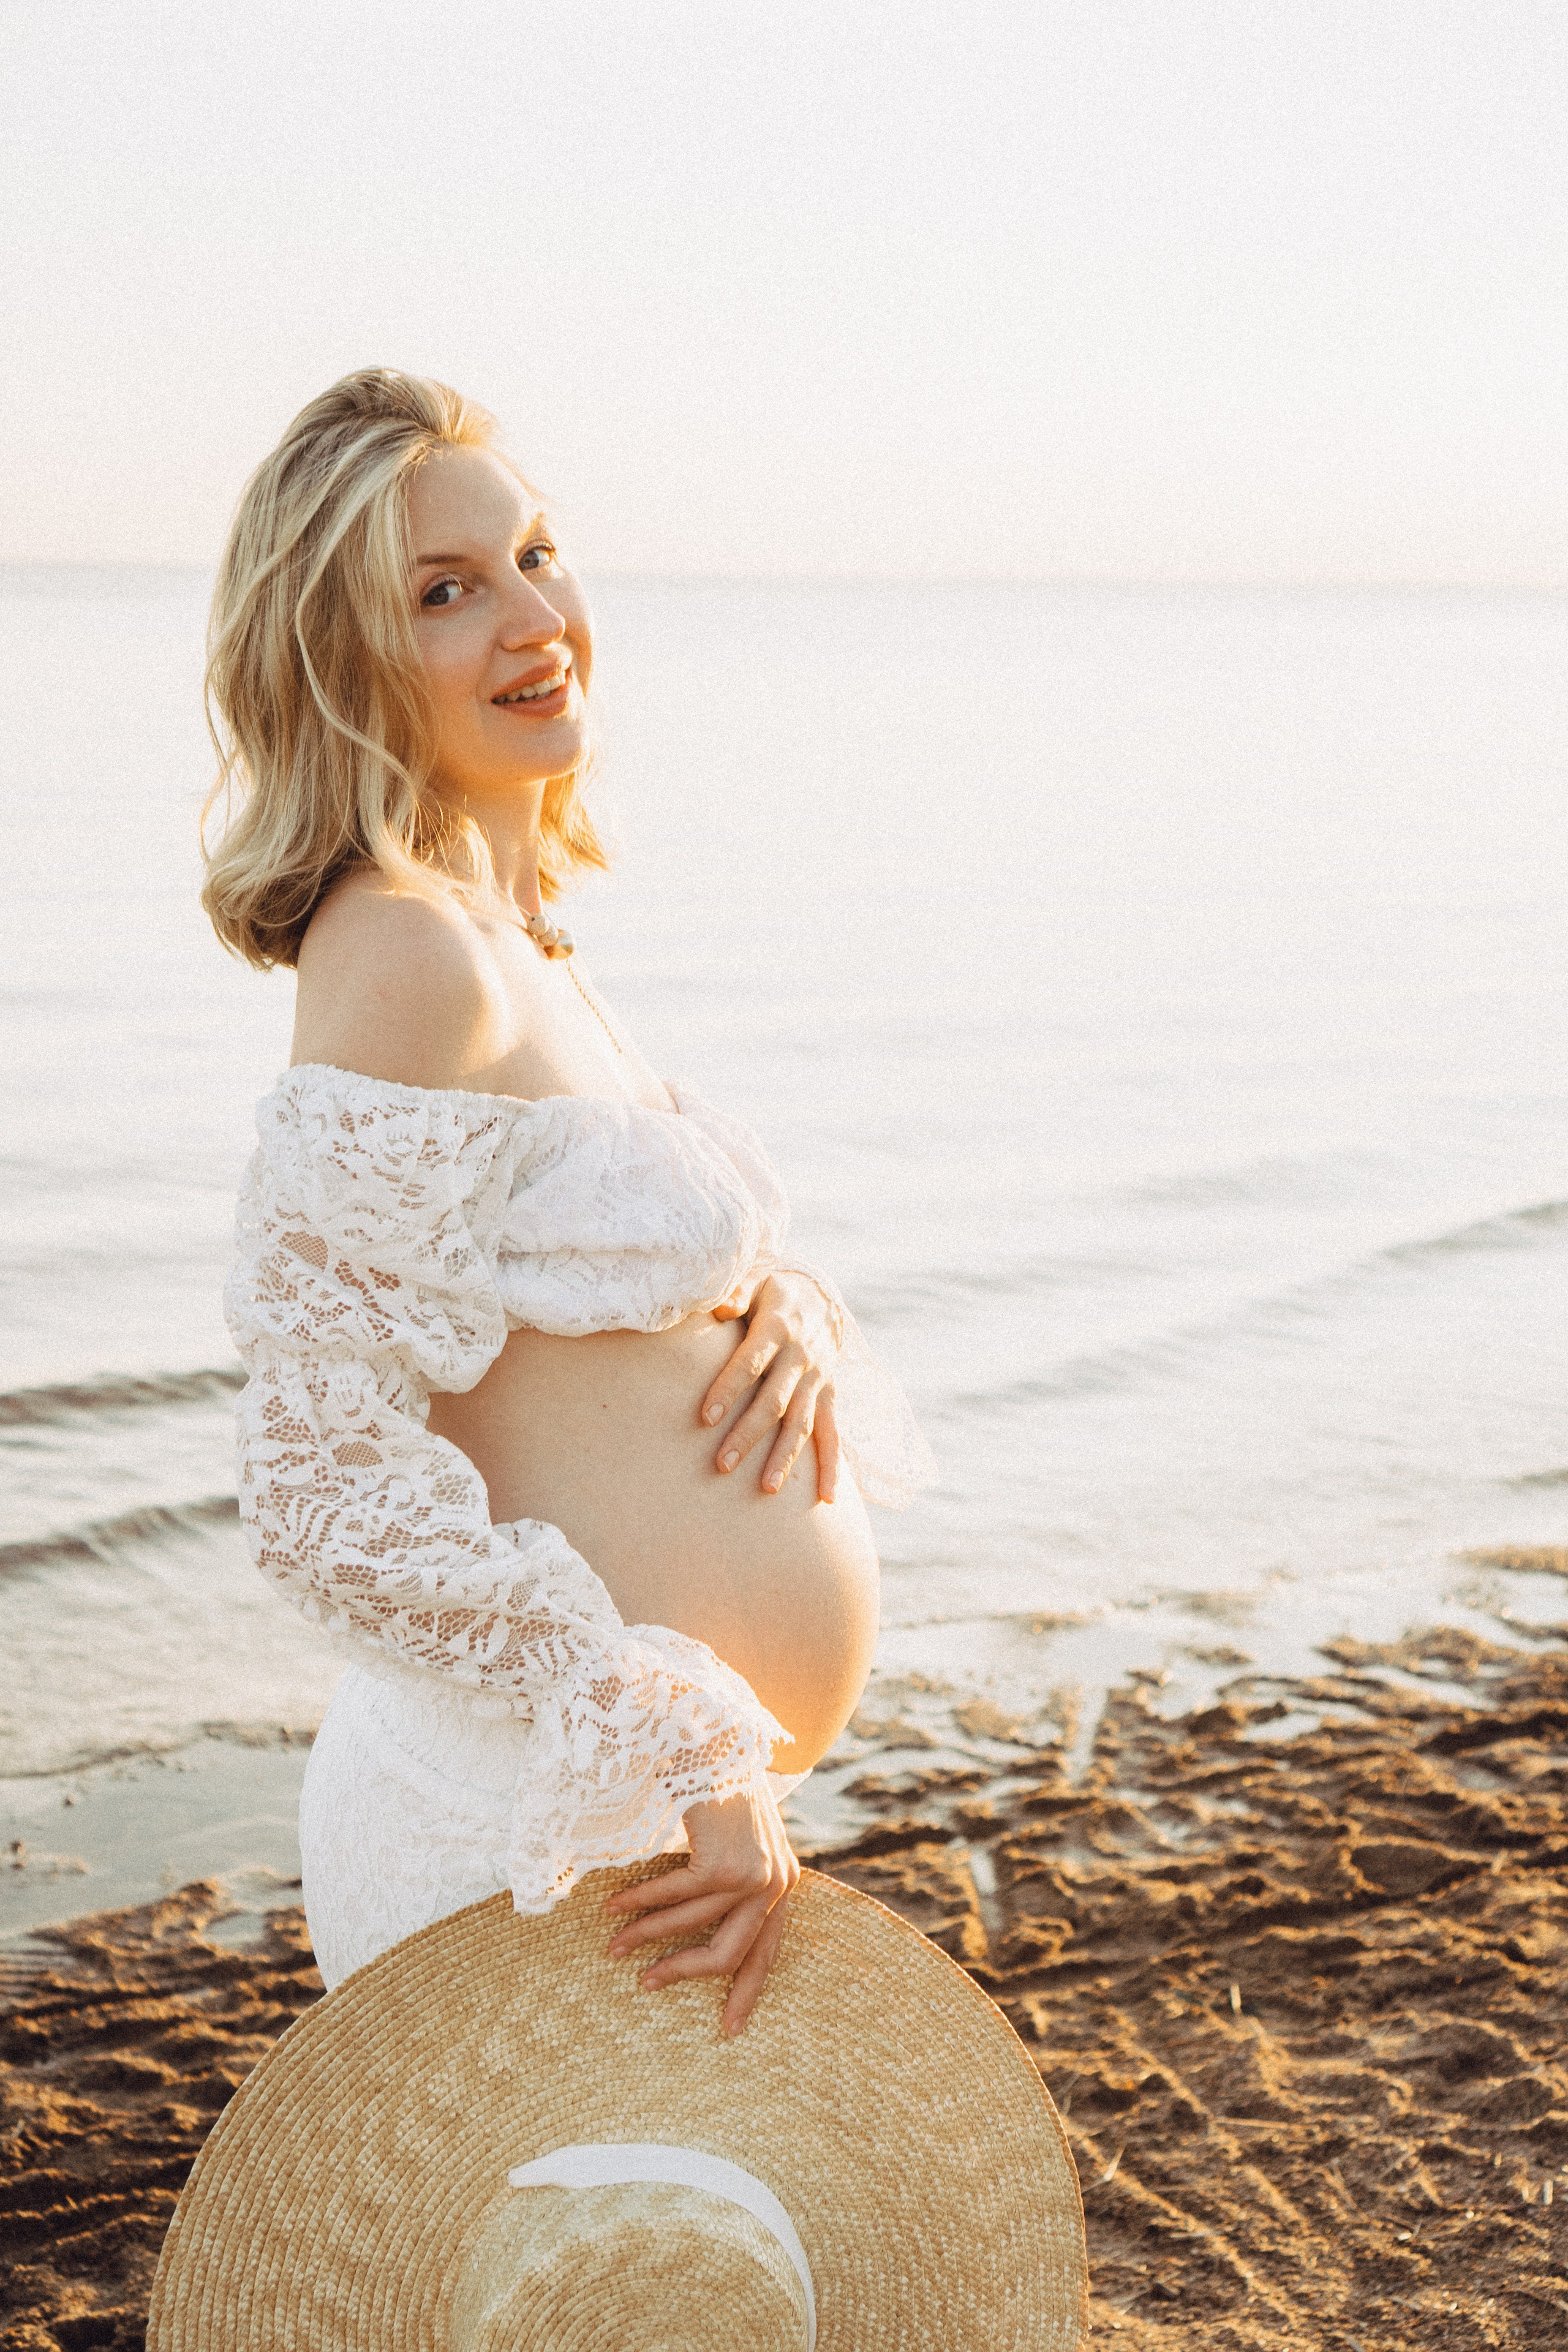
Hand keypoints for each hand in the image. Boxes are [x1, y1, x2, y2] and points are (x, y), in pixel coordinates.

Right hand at [603, 1785, 800, 2035]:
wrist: (712, 1738)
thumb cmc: (719, 1788)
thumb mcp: (738, 1842)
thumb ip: (735, 1882)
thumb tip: (701, 1934)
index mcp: (784, 1882)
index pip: (767, 1952)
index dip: (745, 1991)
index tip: (728, 2029)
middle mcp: (777, 1883)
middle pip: (730, 1954)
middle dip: (683, 1973)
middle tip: (647, 1986)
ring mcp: (753, 1874)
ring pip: (692, 1927)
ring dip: (647, 1935)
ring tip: (615, 1946)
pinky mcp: (724, 1864)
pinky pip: (672, 1897)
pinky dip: (640, 1903)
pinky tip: (614, 1905)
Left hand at [702, 1271, 841, 1502]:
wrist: (821, 1297)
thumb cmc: (772, 1293)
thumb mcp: (756, 1281)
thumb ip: (737, 1293)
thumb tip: (719, 1307)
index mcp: (778, 1328)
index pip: (751, 1362)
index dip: (729, 1388)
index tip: (706, 1417)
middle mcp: (802, 1357)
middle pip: (774, 1401)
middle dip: (748, 1434)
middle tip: (722, 1464)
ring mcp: (819, 1380)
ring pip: (802, 1423)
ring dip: (785, 1457)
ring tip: (766, 1490)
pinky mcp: (830, 1396)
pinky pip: (834, 1433)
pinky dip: (832, 1466)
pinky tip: (827, 1499)